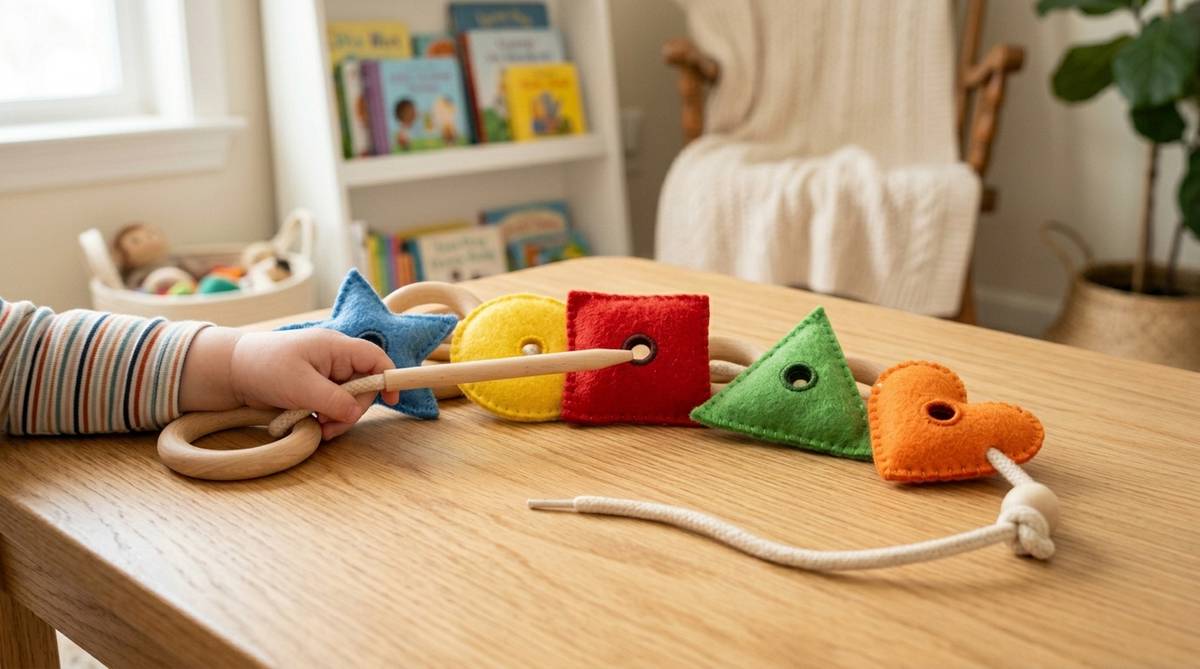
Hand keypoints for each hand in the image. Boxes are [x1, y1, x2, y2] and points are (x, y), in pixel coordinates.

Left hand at [180, 328, 398, 439]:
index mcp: (336, 348)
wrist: (230, 372)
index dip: (388, 378)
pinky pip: (332, 404)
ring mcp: (324, 374)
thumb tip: (355, 413)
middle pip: (363, 386)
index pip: (375, 359)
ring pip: (348, 399)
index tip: (392, 401)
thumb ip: (333, 400)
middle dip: (352, 410)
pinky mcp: (314, 387)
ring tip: (318, 428)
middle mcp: (334, 359)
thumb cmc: (265, 368)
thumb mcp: (301, 386)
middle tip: (330, 427)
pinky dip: (326, 417)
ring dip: (337, 417)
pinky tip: (312, 424)